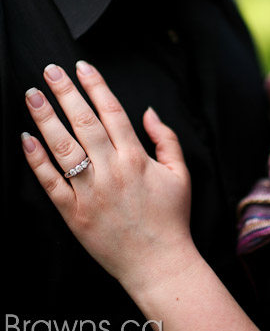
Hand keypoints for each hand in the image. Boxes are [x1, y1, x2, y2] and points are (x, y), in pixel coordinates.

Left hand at [21, 61, 192, 295]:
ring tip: (32, 95)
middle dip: (66, 92)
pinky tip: (27, 139)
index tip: (82, 67)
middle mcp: (112, 170)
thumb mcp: (180, 173)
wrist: (159, 263)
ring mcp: (90, 192)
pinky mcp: (74, 213)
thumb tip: (149, 112)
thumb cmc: (171, 218)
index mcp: (136, 157)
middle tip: (50, 70)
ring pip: (64, 147)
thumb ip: (166, 139)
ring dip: (46, 118)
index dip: (96, 85)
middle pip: (84, 122)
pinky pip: (51, 183)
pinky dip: (37, 160)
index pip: (112, 111)